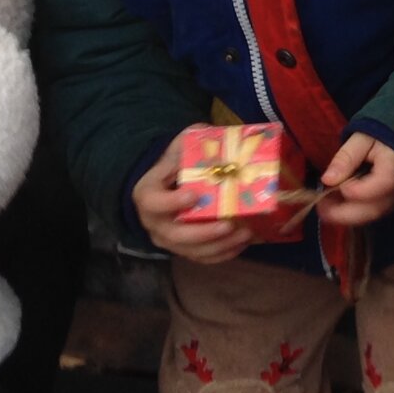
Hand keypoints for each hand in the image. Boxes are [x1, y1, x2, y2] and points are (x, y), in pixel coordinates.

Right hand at [132, 131, 253, 263]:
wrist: (170, 183)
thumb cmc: (177, 163)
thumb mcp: (180, 146)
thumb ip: (193, 141)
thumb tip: (214, 135)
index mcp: (148, 194)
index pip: (153, 202)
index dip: (172, 202)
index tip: (194, 195)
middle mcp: (155, 222)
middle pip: (175, 235)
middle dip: (204, 233)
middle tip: (229, 224)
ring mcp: (169, 239)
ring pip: (191, 251)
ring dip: (220, 245)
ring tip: (245, 234)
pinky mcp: (185, 248)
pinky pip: (203, 258)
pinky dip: (224, 253)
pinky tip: (243, 243)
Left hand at [318, 134, 393, 226]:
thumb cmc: (381, 136)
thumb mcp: (362, 138)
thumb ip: (346, 157)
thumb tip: (327, 179)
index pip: (383, 184)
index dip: (358, 190)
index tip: (334, 185)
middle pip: (376, 208)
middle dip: (344, 213)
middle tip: (320, 208)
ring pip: (374, 215)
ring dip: (347, 215)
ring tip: (325, 207)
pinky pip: (374, 214)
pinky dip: (354, 214)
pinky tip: (338, 206)